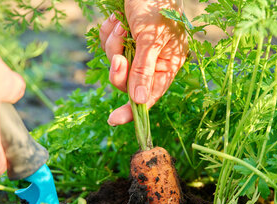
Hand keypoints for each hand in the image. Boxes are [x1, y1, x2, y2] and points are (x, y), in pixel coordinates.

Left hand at [99, 0, 186, 125]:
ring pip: (115, 63)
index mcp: (168, 64)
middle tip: (118, 57)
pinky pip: (108, 45)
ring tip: (120, 24)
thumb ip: (144, 70)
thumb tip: (141, 102)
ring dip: (112, 45)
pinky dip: (108, 33)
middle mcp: (153, 59)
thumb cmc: (155, 2)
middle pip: (127, 82)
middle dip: (119, 70)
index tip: (114, 119)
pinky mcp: (124, 36)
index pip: (150, 95)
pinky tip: (115, 18)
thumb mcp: (150, 38)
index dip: (133, 110)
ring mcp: (137, 48)